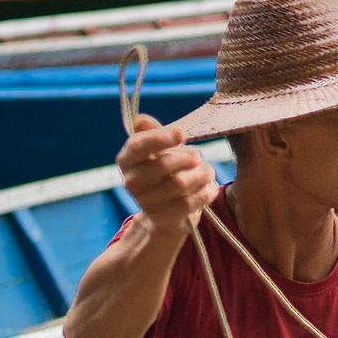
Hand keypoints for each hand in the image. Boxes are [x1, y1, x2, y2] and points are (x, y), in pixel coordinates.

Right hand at [116, 114, 215, 230]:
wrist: (165, 212)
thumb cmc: (164, 172)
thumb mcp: (158, 150)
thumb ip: (154, 133)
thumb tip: (141, 119)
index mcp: (126, 160)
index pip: (138, 146)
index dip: (160, 138)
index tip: (182, 134)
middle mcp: (131, 181)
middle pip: (164, 164)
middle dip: (189, 157)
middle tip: (199, 156)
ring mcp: (145, 202)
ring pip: (180, 183)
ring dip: (201, 174)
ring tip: (208, 171)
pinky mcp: (162, 217)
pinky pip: (189, 202)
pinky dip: (204, 193)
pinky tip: (210, 187)